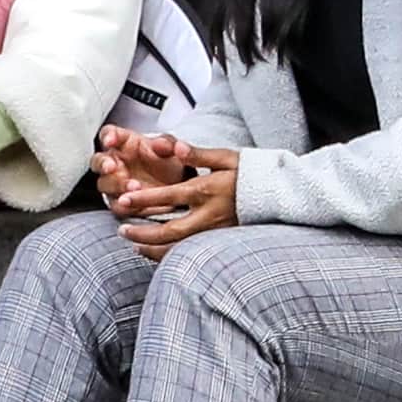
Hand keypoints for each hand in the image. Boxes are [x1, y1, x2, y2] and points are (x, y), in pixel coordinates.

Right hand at [92, 122, 206, 196]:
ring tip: (135, 186)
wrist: (178, 186)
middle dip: (104, 164)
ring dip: (117, 185)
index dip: (107, 136)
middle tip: (111, 167)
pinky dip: (127, 205)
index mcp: (124, 143)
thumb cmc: (168, 162)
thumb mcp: (172, 149)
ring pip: (105, 184)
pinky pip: (117, 205)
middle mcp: (115, 162)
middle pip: (99, 161)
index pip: (109, 134)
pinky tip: (139, 204)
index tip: (110, 140)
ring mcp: (115, 183)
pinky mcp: (120, 202)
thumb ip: (166, 144)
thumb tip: (159, 144)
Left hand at [106, 141, 243, 253]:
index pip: (169, 196)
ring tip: (133, 245)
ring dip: (153, 248)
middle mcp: (208, 215)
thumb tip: (176, 146)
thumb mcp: (226, 157)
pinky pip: (190, 253)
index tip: (124, 200)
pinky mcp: (220, 241)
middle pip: (169, 231)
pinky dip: (170, 255)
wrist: (278, 194)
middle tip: (122, 230)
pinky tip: (156, 253)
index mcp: (207, 190)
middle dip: (143, 232)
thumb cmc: (251, 173)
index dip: (144, 199)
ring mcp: (215, 231)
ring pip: (178, 248)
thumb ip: (199, 154)